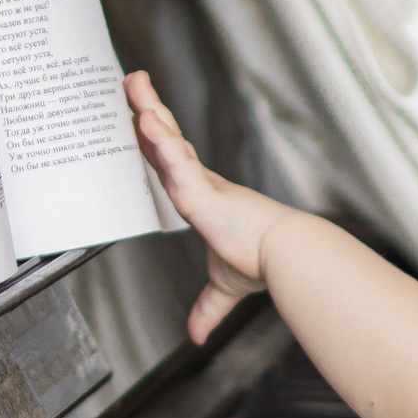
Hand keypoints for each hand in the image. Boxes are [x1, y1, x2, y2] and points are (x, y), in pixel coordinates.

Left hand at [126, 70, 295, 343]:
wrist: (285, 258)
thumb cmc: (260, 263)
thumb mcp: (223, 288)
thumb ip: (206, 308)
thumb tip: (196, 336)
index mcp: (204, 196)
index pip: (171, 161)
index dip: (156, 138)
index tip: (142, 116)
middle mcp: (201, 183)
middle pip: (166, 139)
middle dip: (148, 108)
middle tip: (132, 81)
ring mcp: (199, 184)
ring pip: (167, 141)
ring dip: (149, 111)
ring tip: (131, 84)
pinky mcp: (200, 192)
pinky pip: (173, 161)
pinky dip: (159, 139)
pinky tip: (145, 118)